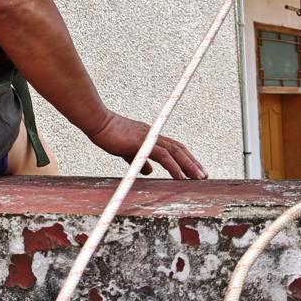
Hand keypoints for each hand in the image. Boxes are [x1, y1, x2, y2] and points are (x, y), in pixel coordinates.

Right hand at [89, 113, 206, 179]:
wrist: (97, 123)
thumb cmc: (108, 134)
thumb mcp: (127, 150)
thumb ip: (139, 160)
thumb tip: (149, 170)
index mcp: (150, 136)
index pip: (173, 146)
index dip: (185, 156)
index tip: (194, 168)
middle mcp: (153, 135)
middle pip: (179, 148)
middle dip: (192, 162)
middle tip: (203, 175)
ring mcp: (149, 138)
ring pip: (175, 151)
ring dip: (189, 165)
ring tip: (198, 177)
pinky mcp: (143, 143)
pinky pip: (163, 156)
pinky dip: (174, 166)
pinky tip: (180, 176)